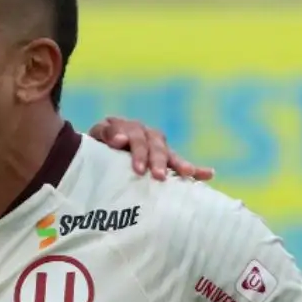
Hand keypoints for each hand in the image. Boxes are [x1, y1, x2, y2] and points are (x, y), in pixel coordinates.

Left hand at [87, 116, 214, 181]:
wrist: (95, 152)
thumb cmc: (92, 149)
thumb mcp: (93, 140)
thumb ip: (105, 136)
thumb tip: (120, 140)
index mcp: (124, 127)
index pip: (133, 135)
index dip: (135, 147)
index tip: (135, 163)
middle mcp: (143, 134)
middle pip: (153, 144)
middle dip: (156, 159)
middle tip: (156, 174)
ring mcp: (155, 146)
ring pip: (168, 152)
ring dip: (178, 163)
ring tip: (185, 173)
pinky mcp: (164, 160)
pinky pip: (180, 163)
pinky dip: (195, 168)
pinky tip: (209, 174)